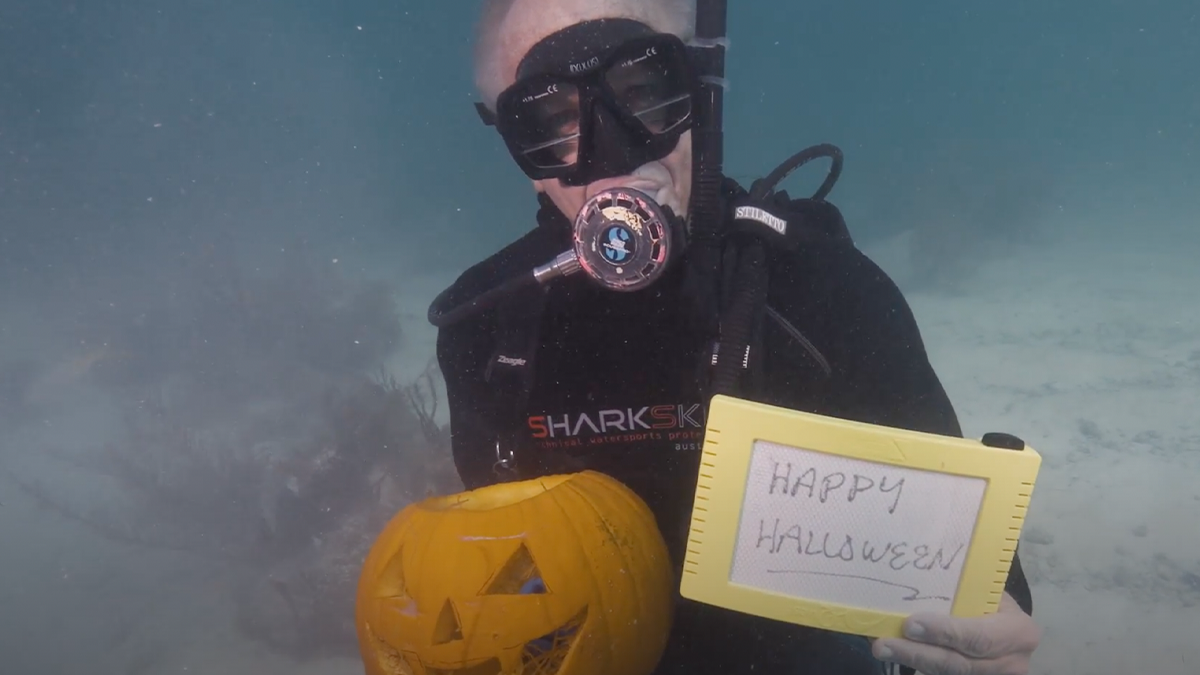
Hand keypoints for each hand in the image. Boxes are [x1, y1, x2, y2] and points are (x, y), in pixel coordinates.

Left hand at [871, 592, 1040, 674]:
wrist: (1010, 630)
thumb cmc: (996, 602)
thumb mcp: (992, 592)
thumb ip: (968, 589)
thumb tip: (925, 571)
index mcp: (1019, 632)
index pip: (979, 637)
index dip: (945, 633)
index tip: (911, 624)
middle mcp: (1011, 662)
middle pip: (958, 663)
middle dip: (918, 653)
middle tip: (884, 643)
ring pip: (948, 673)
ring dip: (912, 660)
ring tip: (883, 648)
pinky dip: (918, 663)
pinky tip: (896, 651)